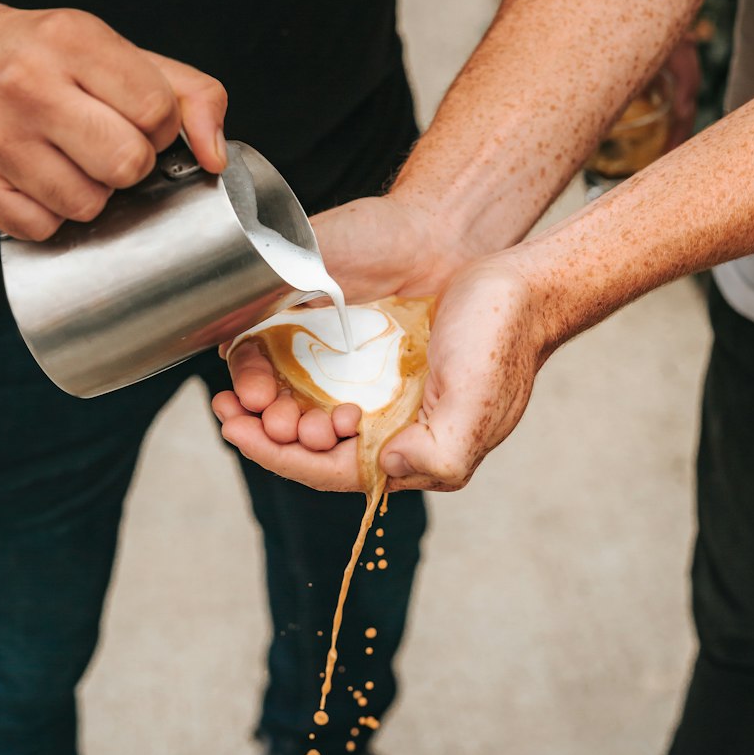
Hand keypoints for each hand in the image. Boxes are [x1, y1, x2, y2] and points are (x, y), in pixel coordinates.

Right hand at [0, 2, 227, 238]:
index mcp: (72, 39)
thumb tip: (215, 158)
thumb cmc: (58, 64)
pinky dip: (51, 214)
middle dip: (131, 164)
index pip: (156, 111)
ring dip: (92, 193)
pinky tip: (40, 177)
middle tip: (106, 144)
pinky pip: (42, 228)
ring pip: (87, 205)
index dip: (160, 128)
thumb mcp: (126, 56)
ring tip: (71, 158)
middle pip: (126, 164)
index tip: (139, 120)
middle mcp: (24, 81)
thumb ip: (194, 97)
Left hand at [214, 250, 544, 492]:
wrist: (522, 282)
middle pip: (315, 447)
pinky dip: (294, 373)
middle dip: (270, 431)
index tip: (234, 430)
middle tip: (231, 404)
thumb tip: (384, 468)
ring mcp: (386, 395)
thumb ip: (438, 449)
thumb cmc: (503, 340)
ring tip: (243, 387)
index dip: (278, 456)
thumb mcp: (475, 402)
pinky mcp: (380, 360)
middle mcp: (396, 431)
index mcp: (415, 453)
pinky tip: (268, 359)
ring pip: (313, 413)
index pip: (332, 472)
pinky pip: (324, 375)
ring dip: (276, 404)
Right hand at [220, 192, 473, 418]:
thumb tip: (230, 321)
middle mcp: (300, 346)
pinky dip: (344, 427)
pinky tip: (348, 426)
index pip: (248, 359)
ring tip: (317, 432)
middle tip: (283, 426)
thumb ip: (270, 279)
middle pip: (275, 397)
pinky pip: (350, 412)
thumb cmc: (370, 233)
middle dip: (272, 418)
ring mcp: (336, 368)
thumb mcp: (310, 248)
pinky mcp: (370, 383)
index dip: (247, 381)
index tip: (254, 396)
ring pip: (310, 413)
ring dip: (306, 430)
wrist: (432, 238)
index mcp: (274, 314)